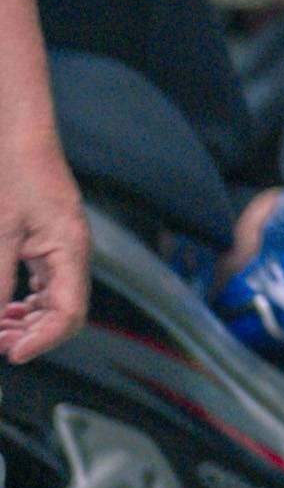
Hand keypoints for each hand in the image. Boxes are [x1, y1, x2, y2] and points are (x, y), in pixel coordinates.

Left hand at [0, 135, 87, 363]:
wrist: (16, 132)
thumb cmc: (14, 169)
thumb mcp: (0, 232)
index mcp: (70, 249)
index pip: (68, 314)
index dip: (41, 342)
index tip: (11, 356)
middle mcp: (72, 251)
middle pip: (63, 313)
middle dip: (30, 335)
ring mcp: (60, 246)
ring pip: (52, 302)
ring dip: (25, 322)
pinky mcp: (47, 240)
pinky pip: (43, 284)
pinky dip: (23, 303)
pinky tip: (6, 308)